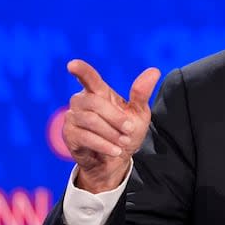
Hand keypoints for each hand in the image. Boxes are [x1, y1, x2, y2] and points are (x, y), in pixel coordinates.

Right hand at [63, 59, 160, 193]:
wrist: (115, 160)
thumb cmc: (126, 132)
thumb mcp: (138, 113)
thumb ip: (141, 93)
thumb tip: (155, 71)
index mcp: (98, 92)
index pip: (88, 78)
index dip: (81, 70)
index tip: (72, 65)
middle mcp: (81, 101)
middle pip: (94, 102)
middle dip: (115, 117)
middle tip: (130, 129)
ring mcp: (72, 118)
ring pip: (90, 120)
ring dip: (111, 133)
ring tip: (124, 142)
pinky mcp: (69, 135)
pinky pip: (85, 137)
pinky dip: (104, 145)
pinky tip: (115, 151)